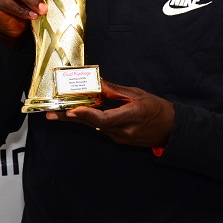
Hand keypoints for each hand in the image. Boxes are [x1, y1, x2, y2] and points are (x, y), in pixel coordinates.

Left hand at [46, 80, 174, 147]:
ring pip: (94, 126)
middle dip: (70, 118)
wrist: (171, 129)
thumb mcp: (138, 94)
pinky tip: (79, 112)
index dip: (86, 115)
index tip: (71, 110)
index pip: (103, 118)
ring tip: (58, 111)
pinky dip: (89, 119)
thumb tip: (98, 83)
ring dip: (78, 118)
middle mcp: (122, 130)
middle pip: (92, 124)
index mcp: (130, 117)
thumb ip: (115, 91)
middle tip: (51, 114)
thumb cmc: (157, 109)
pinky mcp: (118, 138)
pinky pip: (100, 128)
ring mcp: (120, 137)